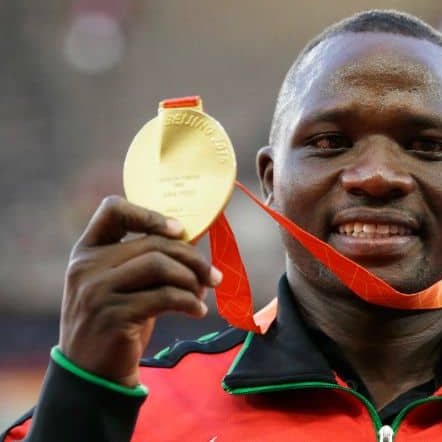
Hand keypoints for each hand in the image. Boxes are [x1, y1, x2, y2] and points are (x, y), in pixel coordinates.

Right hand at [58, 196, 220, 386]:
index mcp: (87, 251)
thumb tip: (191, 242)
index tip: (179, 230)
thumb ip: (142, 260)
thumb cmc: (116, 322)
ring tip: (203, 294)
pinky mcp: (114, 316)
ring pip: (160, 265)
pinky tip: (197, 311)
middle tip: (212, 275)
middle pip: (153, 242)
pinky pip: (165, 296)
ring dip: (192, 279)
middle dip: (191, 258)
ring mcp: (97, 291)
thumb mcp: (120, 285)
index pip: (113, 209)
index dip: (150, 213)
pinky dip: (189, 302)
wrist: (92, 374)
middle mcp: (87, 267)